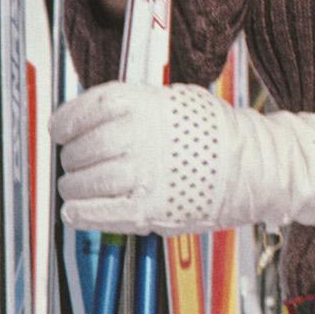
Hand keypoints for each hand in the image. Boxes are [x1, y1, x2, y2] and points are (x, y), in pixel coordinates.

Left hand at [56, 83, 314, 236]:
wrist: (255, 167)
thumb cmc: (217, 134)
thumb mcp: (175, 100)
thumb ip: (134, 108)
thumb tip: (92, 121)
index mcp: (141, 104)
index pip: (83, 111)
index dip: (64, 123)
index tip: (59, 131)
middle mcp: (136, 137)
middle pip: (80, 149)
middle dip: (71, 159)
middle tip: (74, 163)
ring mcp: (141, 175)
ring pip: (83, 182)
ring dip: (72, 186)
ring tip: (75, 187)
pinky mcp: (147, 210)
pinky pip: (95, 213)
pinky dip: (78, 213)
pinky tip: (75, 211)